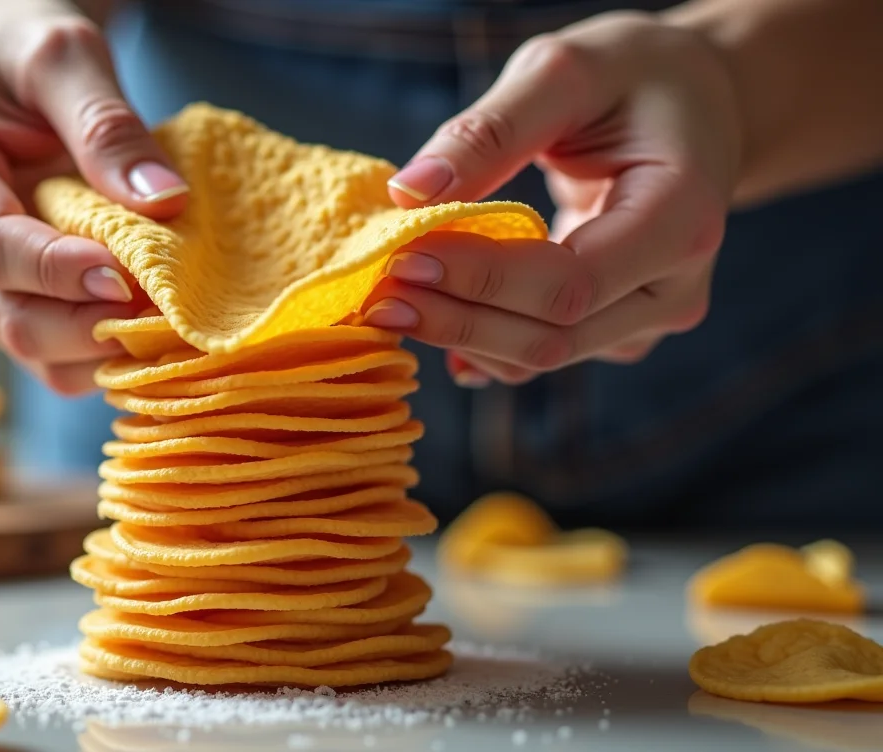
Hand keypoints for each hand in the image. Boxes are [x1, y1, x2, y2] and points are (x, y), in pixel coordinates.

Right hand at [0, 2, 186, 394]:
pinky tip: (146, 324)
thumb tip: (164, 202)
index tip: (128, 276)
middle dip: (92, 324)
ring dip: (102, 348)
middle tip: (170, 311)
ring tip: (167, 319)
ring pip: (30, 349)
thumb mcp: (62, 53)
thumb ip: (106, 123)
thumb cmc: (15, 45)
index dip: (61, 273)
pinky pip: (49, 352)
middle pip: (9, 317)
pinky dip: (99, 351)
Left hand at [363, 11, 739, 386]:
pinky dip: (482, 341)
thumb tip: (409, 194)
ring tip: (392, 303)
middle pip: (553, 335)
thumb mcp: (565, 71)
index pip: (568, 282)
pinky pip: (543, 351)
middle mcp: (676, 286)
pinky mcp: (619, 326)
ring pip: (543, 355)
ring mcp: (651, 316)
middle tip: (378, 296)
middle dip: (457, 319)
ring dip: (461, 335)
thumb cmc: (635, 75)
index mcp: (682, 217)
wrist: (697, 100)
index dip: (481, 280)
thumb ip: (489, 130)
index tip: (404, 258)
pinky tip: (432, 325)